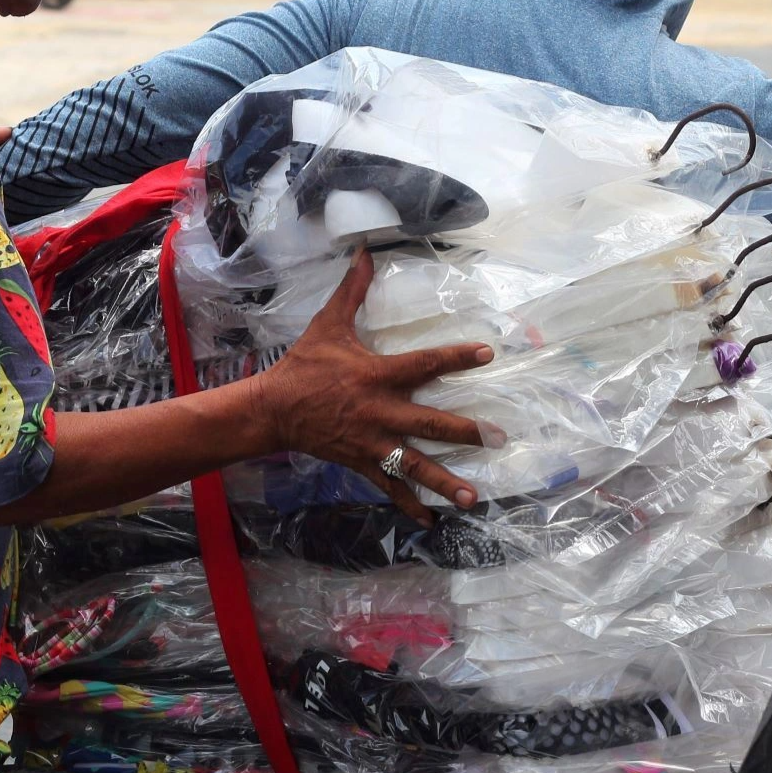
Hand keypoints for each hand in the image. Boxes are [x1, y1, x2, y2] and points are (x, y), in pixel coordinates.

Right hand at [249, 250, 492, 525]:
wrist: (273, 409)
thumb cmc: (305, 366)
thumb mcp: (328, 324)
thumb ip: (352, 290)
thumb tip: (365, 252)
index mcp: (377, 376)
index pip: (424, 364)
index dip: (456, 357)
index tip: (487, 353)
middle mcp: (380, 412)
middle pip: (430, 424)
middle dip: (465, 432)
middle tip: (498, 438)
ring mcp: (372, 442)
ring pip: (414, 464)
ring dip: (444, 481)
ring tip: (473, 495)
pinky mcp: (362, 463)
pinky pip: (390, 486)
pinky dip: (409, 505)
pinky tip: (431, 520)